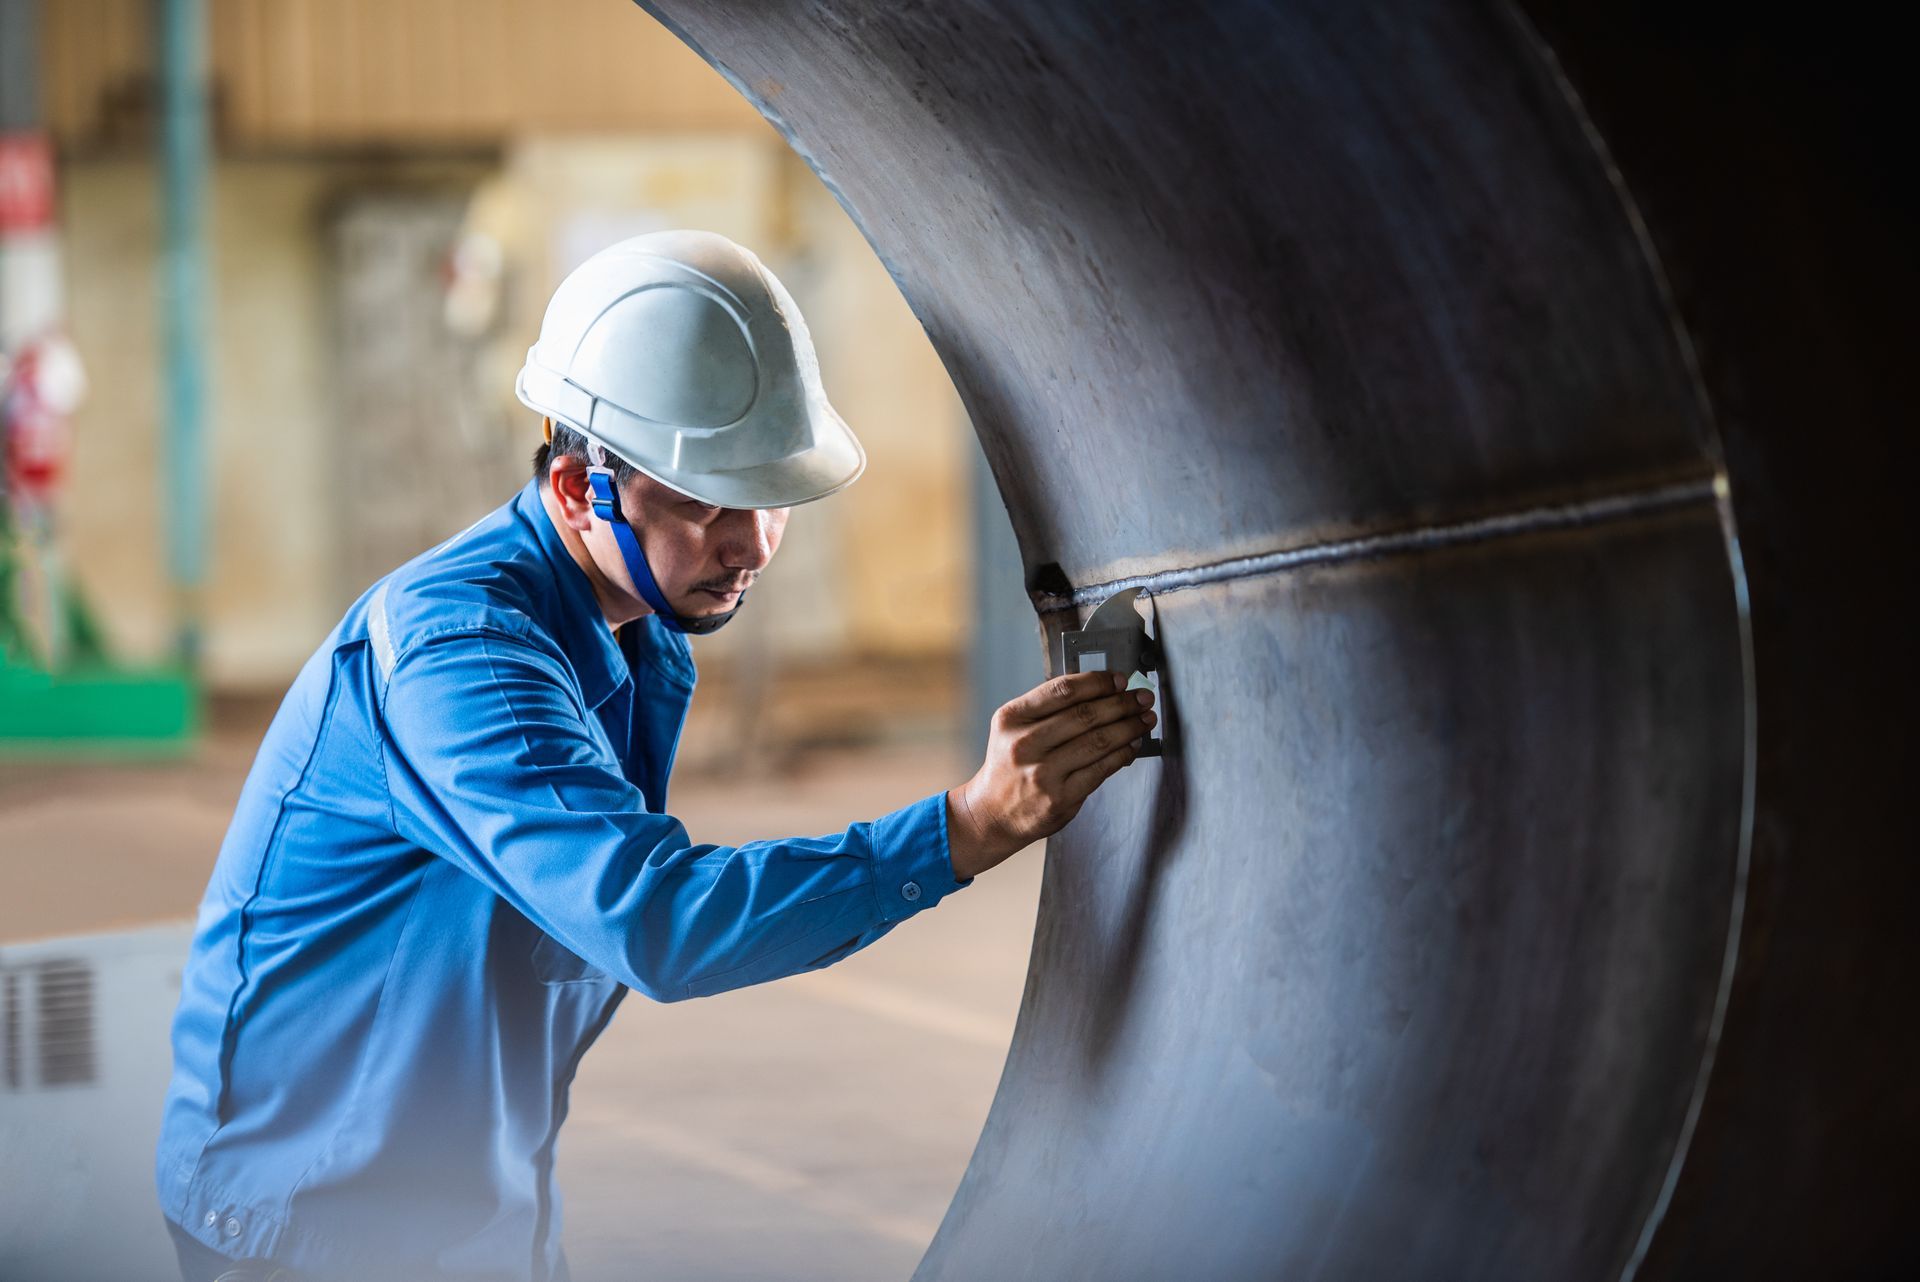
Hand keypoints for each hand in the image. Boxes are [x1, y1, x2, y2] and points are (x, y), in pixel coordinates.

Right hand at [946, 671, 1155, 879]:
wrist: (993, 813)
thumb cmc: (1010, 766)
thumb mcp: (1014, 729)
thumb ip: (1048, 710)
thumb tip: (1100, 690)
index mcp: (1011, 718)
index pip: (1062, 690)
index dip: (1098, 682)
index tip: (1119, 680)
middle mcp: (1024, 744)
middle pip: (1085, 715)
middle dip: (1122, 703)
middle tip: (1141, 698)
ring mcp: (1042, 774)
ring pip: (1098, 742)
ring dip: (1129, 727)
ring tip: (1144, 720)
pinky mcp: (1060, 798)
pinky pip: (1101, 770)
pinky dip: (1122, 754)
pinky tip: (1132, 746)